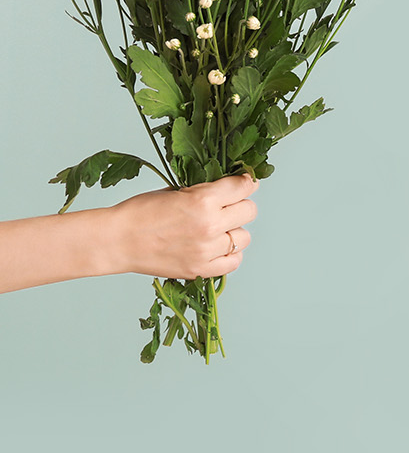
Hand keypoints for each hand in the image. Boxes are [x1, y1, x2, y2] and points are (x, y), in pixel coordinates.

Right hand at [108, 173, 259, 279]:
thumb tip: (231, 186)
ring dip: (234, 231)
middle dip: (240, 206)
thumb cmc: (140, 212)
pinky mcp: (200, 269)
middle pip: (249, 211)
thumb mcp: (175, 190)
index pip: (244, 187)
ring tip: (217, 229)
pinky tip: (216, 248)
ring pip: (244, 238)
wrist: (116, 240)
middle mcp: (210, 225)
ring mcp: (206, 250)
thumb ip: (205, 190)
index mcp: (203, 200)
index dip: (245, 182)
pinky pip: (234, 262)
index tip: (244, 183)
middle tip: (226, 207)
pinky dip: (229, 255)